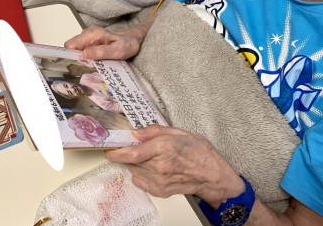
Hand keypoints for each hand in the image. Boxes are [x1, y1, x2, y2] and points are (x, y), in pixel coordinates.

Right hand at [64, 18, 153, 59]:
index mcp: (93, 34)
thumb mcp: (118, 51)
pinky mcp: (89, 42)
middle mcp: (87, 33)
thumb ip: (101, 52)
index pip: (70, 45)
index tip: (77, 67)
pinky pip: (81, 50)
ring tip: (89, 68)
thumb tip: (84, 54)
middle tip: (85, 70)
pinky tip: (92, 64)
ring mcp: (88, 37)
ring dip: (79, 59)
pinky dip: (84, 58)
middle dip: (74, 59)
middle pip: (70, 48)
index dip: (70, 57)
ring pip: (75, 50)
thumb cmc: (128, 44)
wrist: (134, 38)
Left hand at [105, 125, 244, 206]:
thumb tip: (137, 132)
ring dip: (134, 163)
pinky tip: (151, 167)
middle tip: (132, 146)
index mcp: (165, 148)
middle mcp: (159, 166)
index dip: (117, 151)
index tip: (110, 148)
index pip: (132, 153)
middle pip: (130, 161)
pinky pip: (139, 181)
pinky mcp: (159, 191)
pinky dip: (140, 173)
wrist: (212, 175)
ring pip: (133, 171)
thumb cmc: (200, 152)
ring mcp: (159, 181)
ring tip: (148, 156)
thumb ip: (156, 131)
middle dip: (126, 153)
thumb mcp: (180, 132)